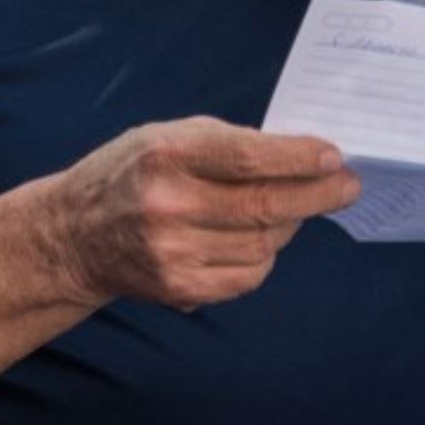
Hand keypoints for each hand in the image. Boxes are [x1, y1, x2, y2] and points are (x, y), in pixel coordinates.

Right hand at [45, 117, 360, 310]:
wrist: (76, 233)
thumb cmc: (135, 171)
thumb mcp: (172, 135)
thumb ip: (231, 144)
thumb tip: (304, 158)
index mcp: (167, 155)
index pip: (248, 158)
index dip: (298, 158)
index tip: (334, 156)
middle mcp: (167, 206)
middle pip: (263, 206)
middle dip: (317, 196)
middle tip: (349, 186)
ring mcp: (172, 253)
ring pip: (262, 245)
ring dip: (290, 225)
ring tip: (295, 207)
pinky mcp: (178, 289)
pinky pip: (248, 277)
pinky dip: (266, 257)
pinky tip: (261, 238)